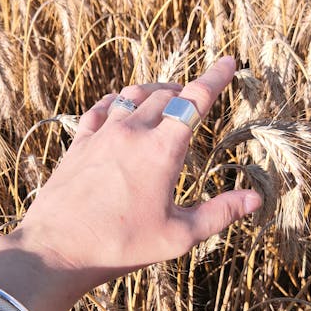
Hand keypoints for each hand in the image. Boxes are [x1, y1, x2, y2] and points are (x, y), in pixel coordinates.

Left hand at [0, 57, 260, 310]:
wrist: (56, 248)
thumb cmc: (120, 246)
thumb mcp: (178, 237)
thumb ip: (219, 214)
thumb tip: (254, 199)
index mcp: (161, 150)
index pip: (195, 100)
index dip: (215, 78)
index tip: (228, 62)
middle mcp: (132, 132)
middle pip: (165, 96)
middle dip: (185, 92)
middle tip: (195, 97)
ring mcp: (101, 135)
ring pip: (132, 96)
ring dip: (153, 92)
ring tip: (165, 97)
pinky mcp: (79, 144)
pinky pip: (100, 109)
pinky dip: (116, 101)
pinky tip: (118, 105)